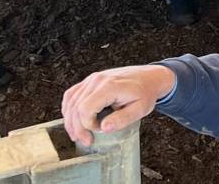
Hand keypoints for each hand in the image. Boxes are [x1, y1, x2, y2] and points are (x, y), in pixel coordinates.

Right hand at [61, 65, 176, 145]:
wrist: (150, 77)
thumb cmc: (146, 92)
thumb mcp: (140, 109)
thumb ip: (122, 119)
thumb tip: (104, 129)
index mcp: (110, 86)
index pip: (85, 108)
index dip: (87, 125)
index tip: (98, 132)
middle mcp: (97, 80)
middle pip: (75, 106)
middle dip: (77, 127)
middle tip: (86, 141)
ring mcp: (92, 79)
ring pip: (70, 101)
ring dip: (70, 120)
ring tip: (78, 135)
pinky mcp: (90, 80)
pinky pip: (72, 94)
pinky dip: (69, 109)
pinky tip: (73, 120)